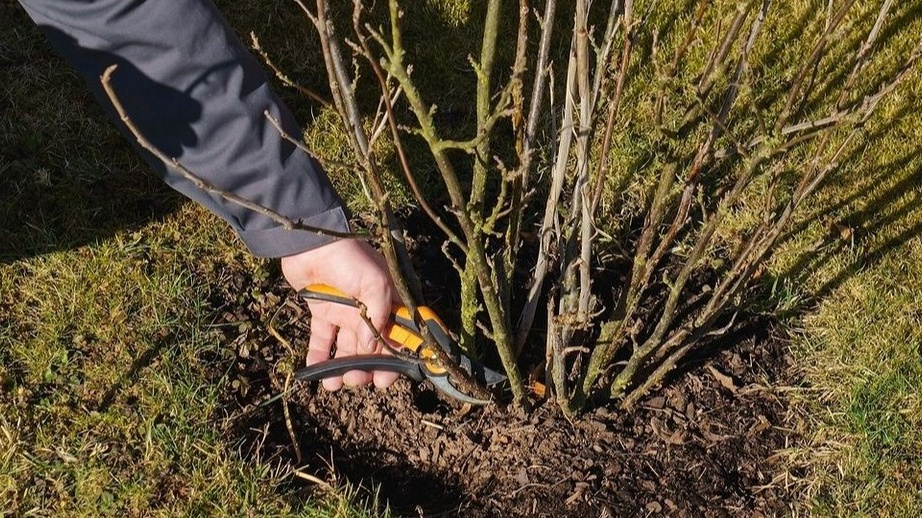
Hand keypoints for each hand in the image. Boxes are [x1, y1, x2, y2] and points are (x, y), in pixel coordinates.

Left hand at [280, 239, 400, 389]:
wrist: (310, 243)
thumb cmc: (349, 259)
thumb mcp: (374, 282)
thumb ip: (377, 316)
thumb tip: (370, 349)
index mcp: (389, 303)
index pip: (398, 338)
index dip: (395, 360)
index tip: (385, 379)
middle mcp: (370, 311)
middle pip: (372, 348)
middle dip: (366, 368)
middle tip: (356, 380)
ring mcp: (345, 313)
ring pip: (348, 349)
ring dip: (343, 368)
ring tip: (334, 382)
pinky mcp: (322, 313)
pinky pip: (323, 340)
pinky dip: (319, 357)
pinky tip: (315, 371)